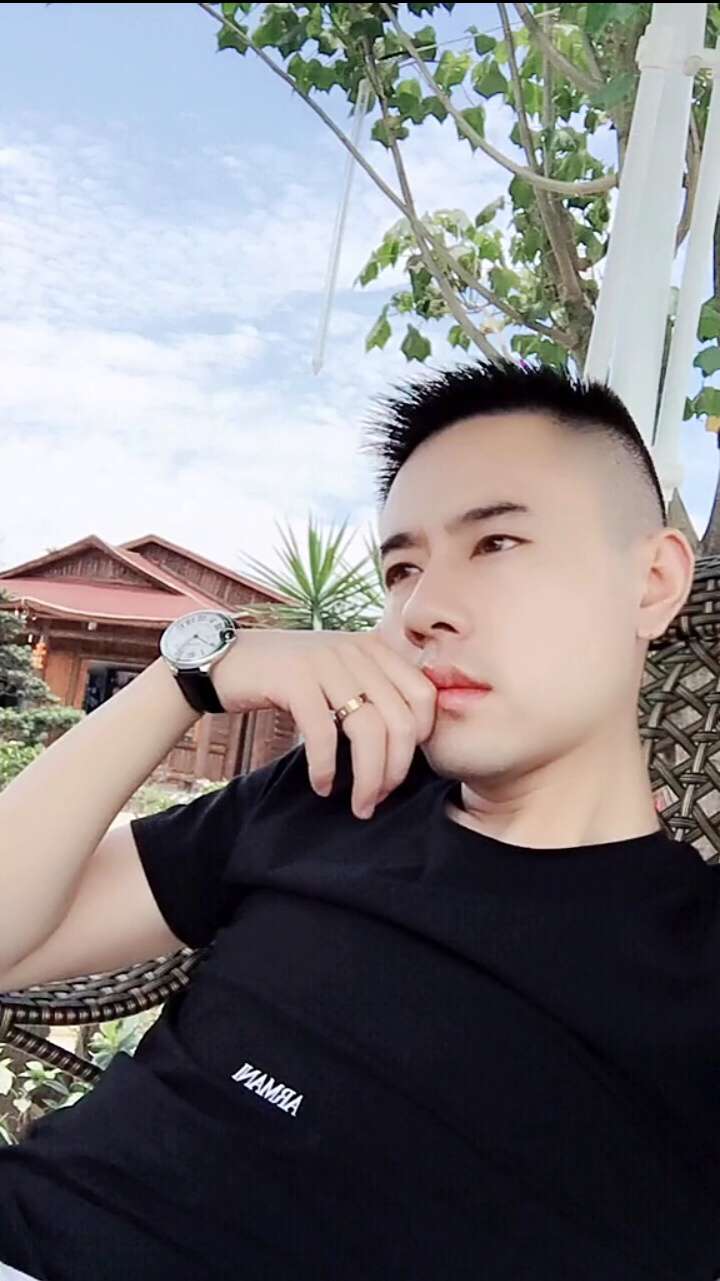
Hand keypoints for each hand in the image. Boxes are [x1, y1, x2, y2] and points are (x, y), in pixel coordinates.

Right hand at [212, 628, 436, 819]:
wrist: (228, 659)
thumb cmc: (289, 678)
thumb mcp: (339, 673)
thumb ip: (373, 691)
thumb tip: (407, 743)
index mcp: (374, 648)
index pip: (424, 696)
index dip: (421, 740)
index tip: (400, 768)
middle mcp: (355, 650)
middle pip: (400, 720)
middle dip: (395, 770)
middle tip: (377, 798)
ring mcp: (325, 661)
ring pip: (368, 730)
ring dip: (368, 777)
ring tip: (359, 803)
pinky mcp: (294, 678)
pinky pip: (323, 732)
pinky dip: (326, 767)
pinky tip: (321, 784)